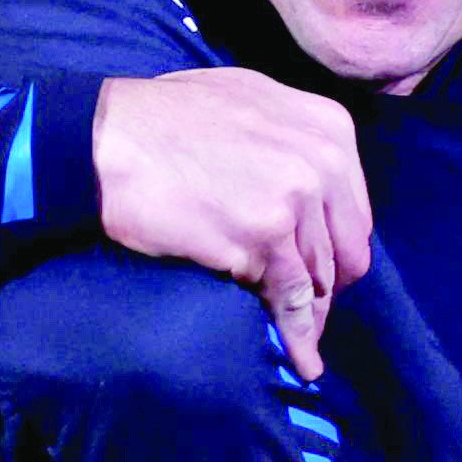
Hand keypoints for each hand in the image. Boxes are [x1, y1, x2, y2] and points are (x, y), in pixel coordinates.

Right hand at [93, 67, 372, 380]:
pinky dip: (297, 336)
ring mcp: (294, 199)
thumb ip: (292, 140)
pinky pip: (290, 301)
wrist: (107, 137)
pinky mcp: (262, 238)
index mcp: (326, 126)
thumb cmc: (164, 119)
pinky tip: (301, 359)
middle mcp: (322, 160)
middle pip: (347, 249)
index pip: (354, 209)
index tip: (319, 270)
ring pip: (320, 279)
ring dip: (310, 316)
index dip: (335, 246)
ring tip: (304, 343)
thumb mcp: (248, 102)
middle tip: (308, 311)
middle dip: (329, 285)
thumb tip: (311, 192)